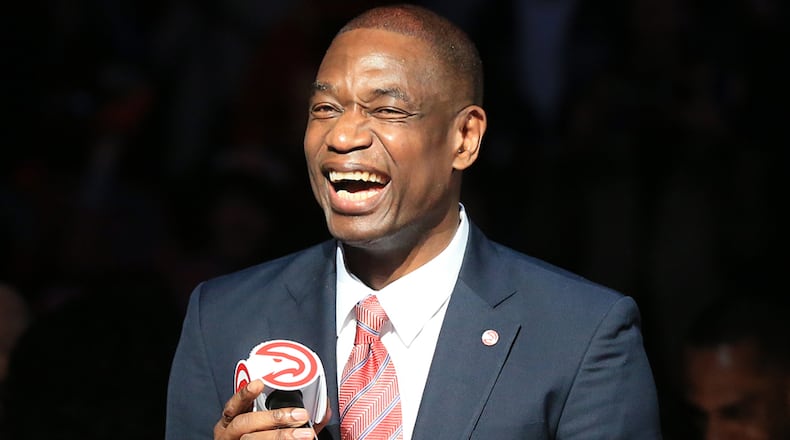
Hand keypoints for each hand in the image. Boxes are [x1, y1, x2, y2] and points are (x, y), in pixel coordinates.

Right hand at [214, 379, 331, 438]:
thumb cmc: (260, 437)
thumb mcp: (271, 425)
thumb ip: (293, 417)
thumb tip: (324, 409)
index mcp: (233, 421)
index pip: (234, 405)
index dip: (245, 393)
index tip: (259, 383)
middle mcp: (229, 434)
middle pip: (246, 422)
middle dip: (275, 417)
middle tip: (301, 414)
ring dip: (281, 435)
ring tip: (305, 435)